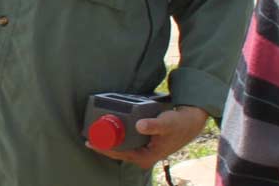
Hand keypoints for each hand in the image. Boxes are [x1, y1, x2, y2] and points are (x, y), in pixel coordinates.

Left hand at [86, 104, 207, 168]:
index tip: (90, 142)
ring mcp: (144, 152)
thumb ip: (154, 125)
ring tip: (94, 132)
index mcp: (147, 157)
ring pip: (121, 148)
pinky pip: (126, 143)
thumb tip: (140, 126)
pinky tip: (108, 130)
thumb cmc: (178, 123)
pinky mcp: (144, 145)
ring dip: (109, 141)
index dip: (104, 148)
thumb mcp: (166, 123)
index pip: (119, 155)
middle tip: (88, 135)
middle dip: (103, 145)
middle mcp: (144, 157)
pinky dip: (117, 138)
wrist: (190, 121)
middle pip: (118, 152)